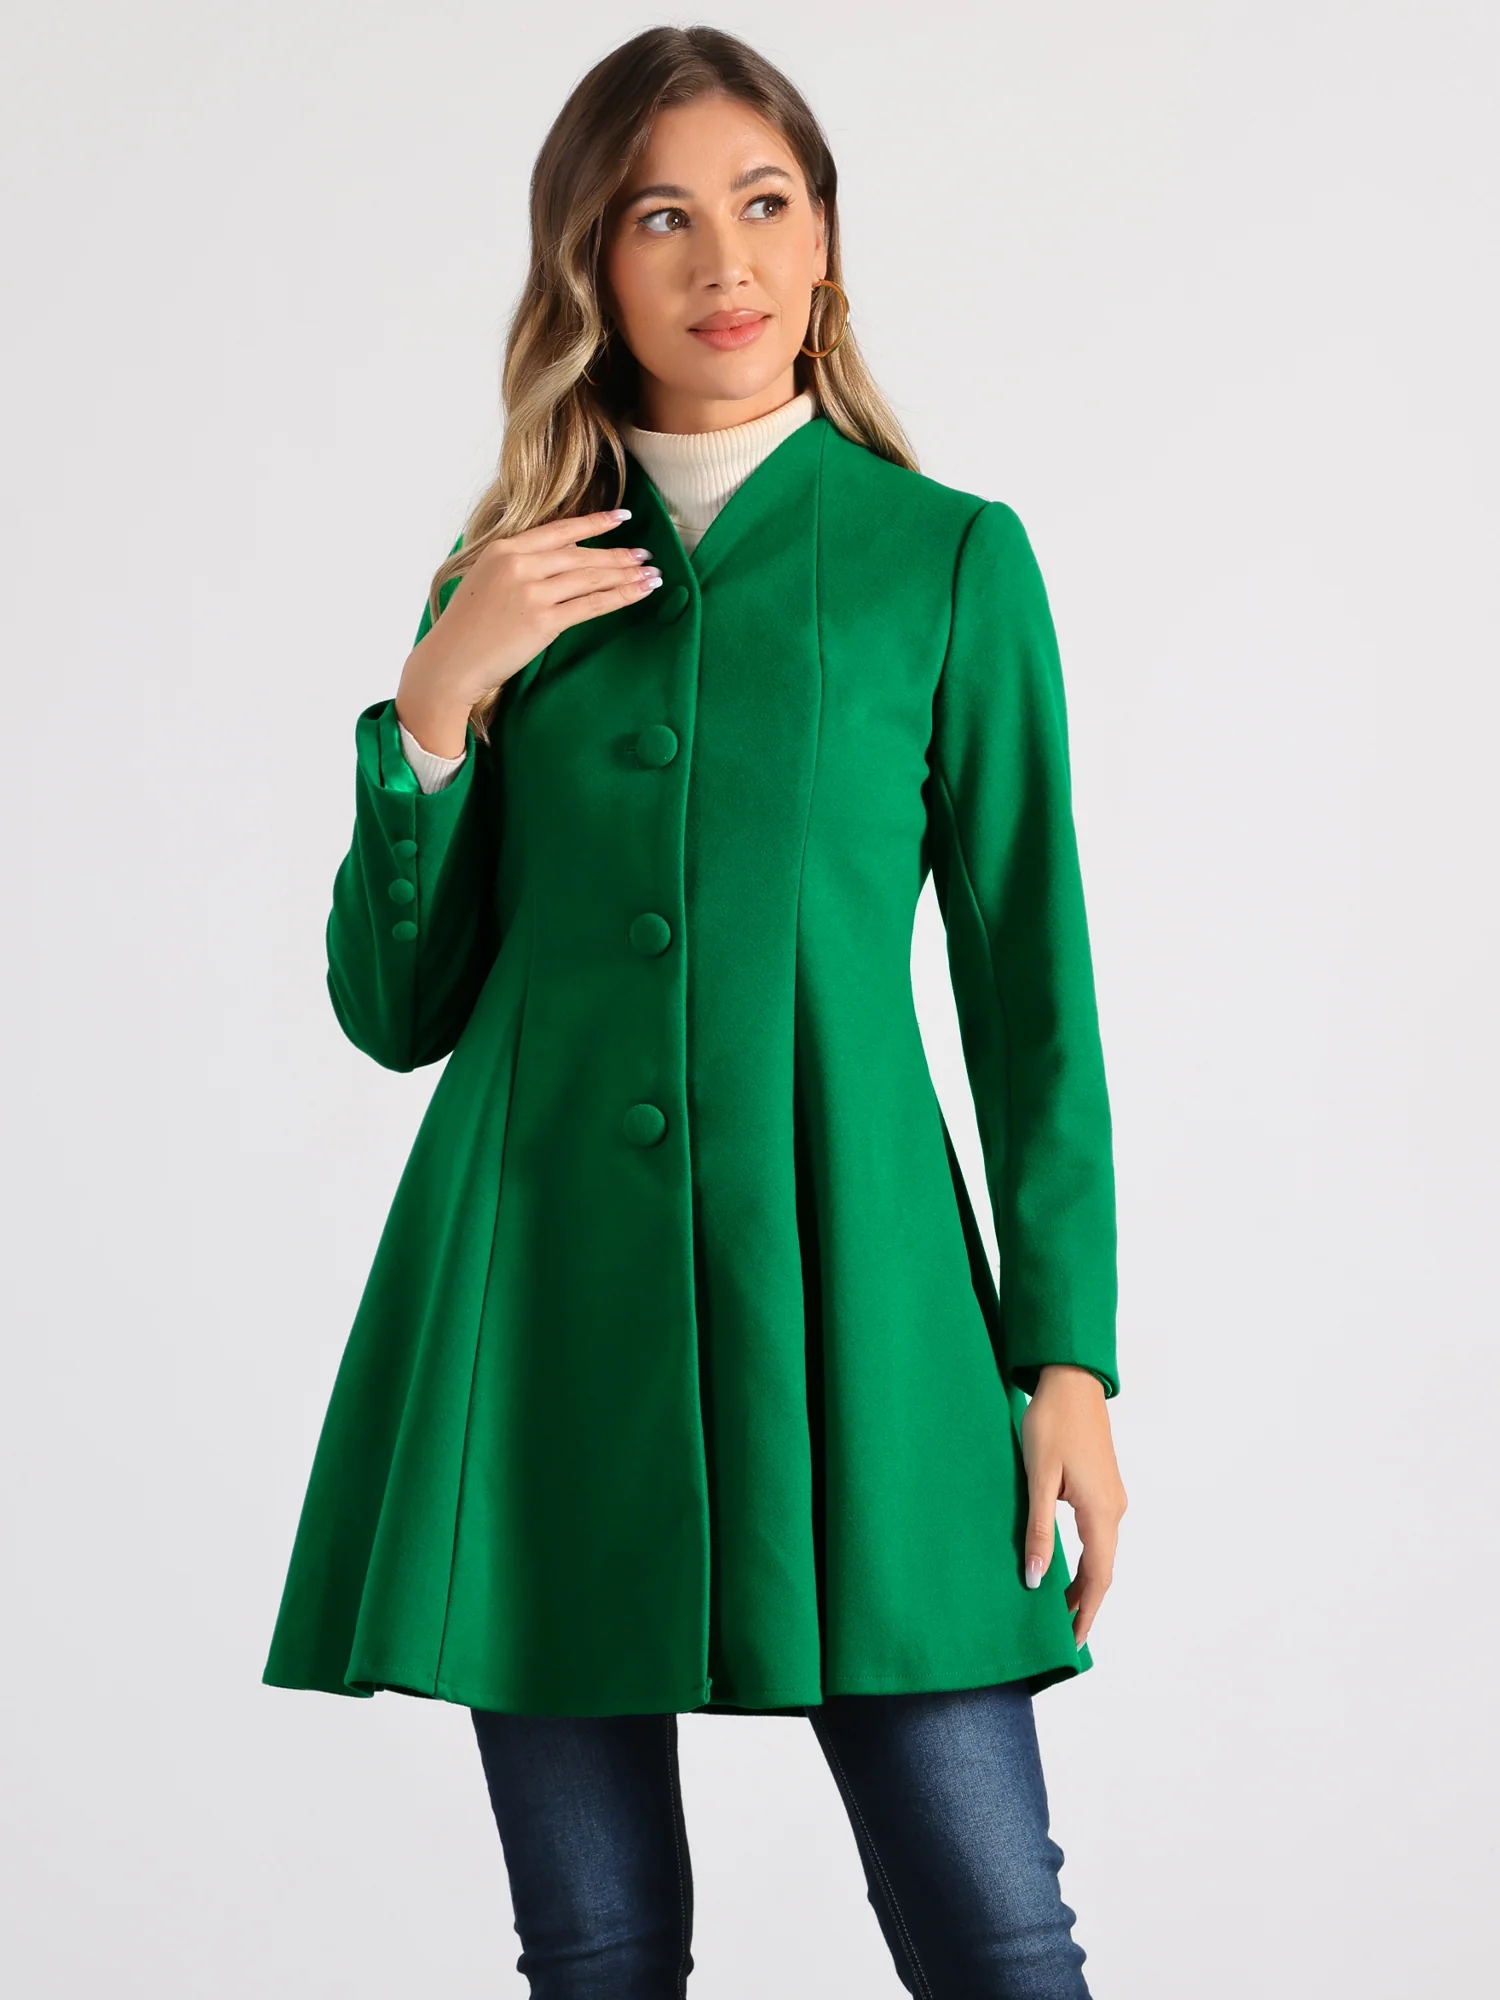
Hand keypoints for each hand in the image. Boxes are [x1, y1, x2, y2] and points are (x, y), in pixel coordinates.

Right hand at [394, 508, 662, 755]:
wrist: (450, 662)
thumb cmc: (467, 628)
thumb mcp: (486, 581)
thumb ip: (517, 566)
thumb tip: (557, 563)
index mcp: (503, 549)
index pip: (559, 530)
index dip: (594, 523)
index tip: (622, 518)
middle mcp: (519, 564)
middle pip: (580, 555)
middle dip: (618, 554)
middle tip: (646, 554)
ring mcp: (532, 592)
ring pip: (590, 577)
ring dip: (626, 574)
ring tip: (651, 572)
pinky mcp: (543, 620)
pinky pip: (591, 604)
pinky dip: (620, 596)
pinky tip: (640, 591)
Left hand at [1020, 1364, 1126, 1651]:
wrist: (1071, 1381)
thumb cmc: (1052, 1424)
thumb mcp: (1039, 1478)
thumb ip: (1039, 1530)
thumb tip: (1036, 1579)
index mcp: (1101, 1511)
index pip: (1100, 1577)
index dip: (1086, 1612)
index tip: (1073, 1643)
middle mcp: (1115, 1509)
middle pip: (1103, 1570)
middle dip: (1084, 1603)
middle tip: (1061, 1635)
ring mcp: (1112, 1498)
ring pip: (1101, 1552)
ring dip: (1084, 1582)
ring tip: (1058, 1608)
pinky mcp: (1103, 1487)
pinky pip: (1097, 1534)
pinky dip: (1084, 1559)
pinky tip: (1063, 1566)